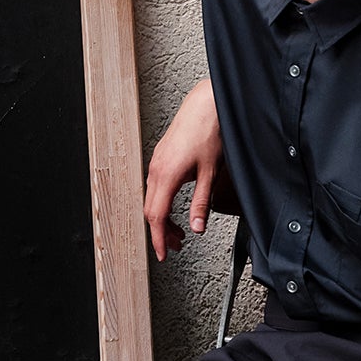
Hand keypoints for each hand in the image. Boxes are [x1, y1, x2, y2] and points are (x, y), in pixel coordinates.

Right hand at [143, 77, 230, 261]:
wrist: (205, 105)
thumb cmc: (209, 132)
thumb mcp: (211, 173)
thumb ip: (201, 203)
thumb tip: (197, 226)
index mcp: (166, 176)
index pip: (156, 217)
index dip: (158, 239)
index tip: (162, 254)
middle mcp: (156, 170)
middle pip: (150, 210)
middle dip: (161, 232)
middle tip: (176, 245)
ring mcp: (156, 162)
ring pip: (151, 199)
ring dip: (162, 217)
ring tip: (178, 230)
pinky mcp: (160, 158)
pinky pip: (154, 187)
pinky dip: (162, 202)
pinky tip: (174, 206)